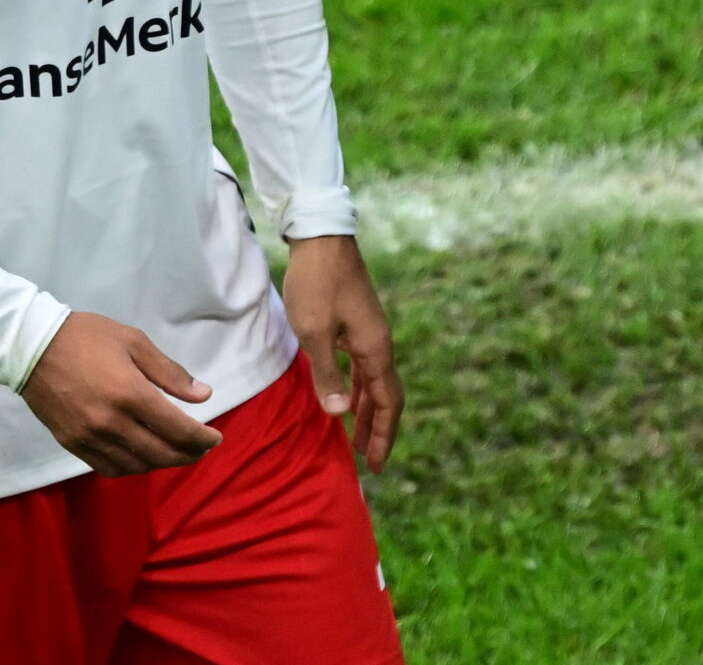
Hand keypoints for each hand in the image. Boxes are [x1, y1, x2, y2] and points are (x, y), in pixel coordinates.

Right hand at [21, 311, 221, 474]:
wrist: (31, 346)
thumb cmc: (87, 337)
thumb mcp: (134, 342)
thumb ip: (170, 373)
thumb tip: (203, 395)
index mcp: (130, 394)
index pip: (177, 429)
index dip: (202, 439)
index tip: (215, 438)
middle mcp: (111, 423)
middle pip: (161, 454)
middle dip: (188, 454)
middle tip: (201, 447)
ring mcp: (89, 438)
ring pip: (136, 466)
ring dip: (161, 463)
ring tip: (175, 451)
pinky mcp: (72, 444)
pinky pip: (109, 468)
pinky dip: (132, 467)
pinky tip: (142, 456)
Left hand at [282, 234, 404, 471]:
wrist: (320, 237)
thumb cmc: (315, 283)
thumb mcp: (314, 333)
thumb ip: (327, 375)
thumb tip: (341, 414)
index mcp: (374, 348)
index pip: (388, 401)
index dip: (384, 434)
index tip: (376, 465)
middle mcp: (379, 342)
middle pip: (387, 395)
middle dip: (379, 428)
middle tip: (370, 460)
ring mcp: (369, 332)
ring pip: (375, 380)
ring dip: (368, 410)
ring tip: (358, 437)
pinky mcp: (356, 322)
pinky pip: (363, 365)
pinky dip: (359, 387)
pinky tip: (347, 396)